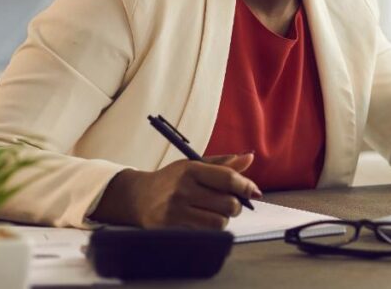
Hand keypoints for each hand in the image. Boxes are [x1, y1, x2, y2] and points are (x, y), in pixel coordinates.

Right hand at [92, 153, 261, 228]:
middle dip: (235, 206)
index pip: (227, 178)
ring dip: (223, 220)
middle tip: (230, 204)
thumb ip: (222, 165)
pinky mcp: (170, 228)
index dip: (245, 185)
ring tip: (216, 213)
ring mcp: (175, 210)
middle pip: (227, 203)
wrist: (136, 197)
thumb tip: (250, 157)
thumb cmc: (172, 180)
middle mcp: (183, 189)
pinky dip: (209, 229)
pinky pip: (203, 233)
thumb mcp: (193, 166)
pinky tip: (203, 222)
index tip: (254, 191)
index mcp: (190, 169)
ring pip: (218, 222)